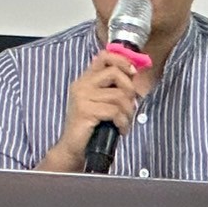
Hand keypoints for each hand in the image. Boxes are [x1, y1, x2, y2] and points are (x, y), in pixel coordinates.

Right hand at [38, 51, 139, 170]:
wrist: (73, 149)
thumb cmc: (91, 127)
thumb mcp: (102, 103)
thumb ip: (113, 87)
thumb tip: (134, 75)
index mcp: (85, 80)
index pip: (104, 56)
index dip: (122, 61)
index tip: (133, 72)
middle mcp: (81, 85)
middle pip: (114, 72)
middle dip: (129, 89)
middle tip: (131, 105)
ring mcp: (82, 97)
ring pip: (118, 95)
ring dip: (128, 111)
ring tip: (125, 122)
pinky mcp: (85, 111)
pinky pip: (114, 111)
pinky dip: (123, 122)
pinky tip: (121, 130)